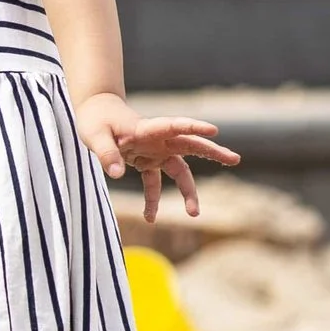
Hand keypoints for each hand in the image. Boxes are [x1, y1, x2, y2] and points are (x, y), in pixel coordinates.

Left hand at [75, 92, 239, 220]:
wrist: (95, 112)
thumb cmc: (95, 119)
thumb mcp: (94, 135)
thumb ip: (106, 154)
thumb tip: (119, 175)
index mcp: (148, 128)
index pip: (174, 126)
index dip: (193, 128)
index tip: (214, 131)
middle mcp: (157, 140)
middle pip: (190, 146)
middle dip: (213, 153)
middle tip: (235, 159)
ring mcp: (154, 151)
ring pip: (179, 170)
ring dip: (187, 191)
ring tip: (194, 214)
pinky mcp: (146, 161)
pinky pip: (154, 183)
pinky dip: (153, 200)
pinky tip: (150, 218)